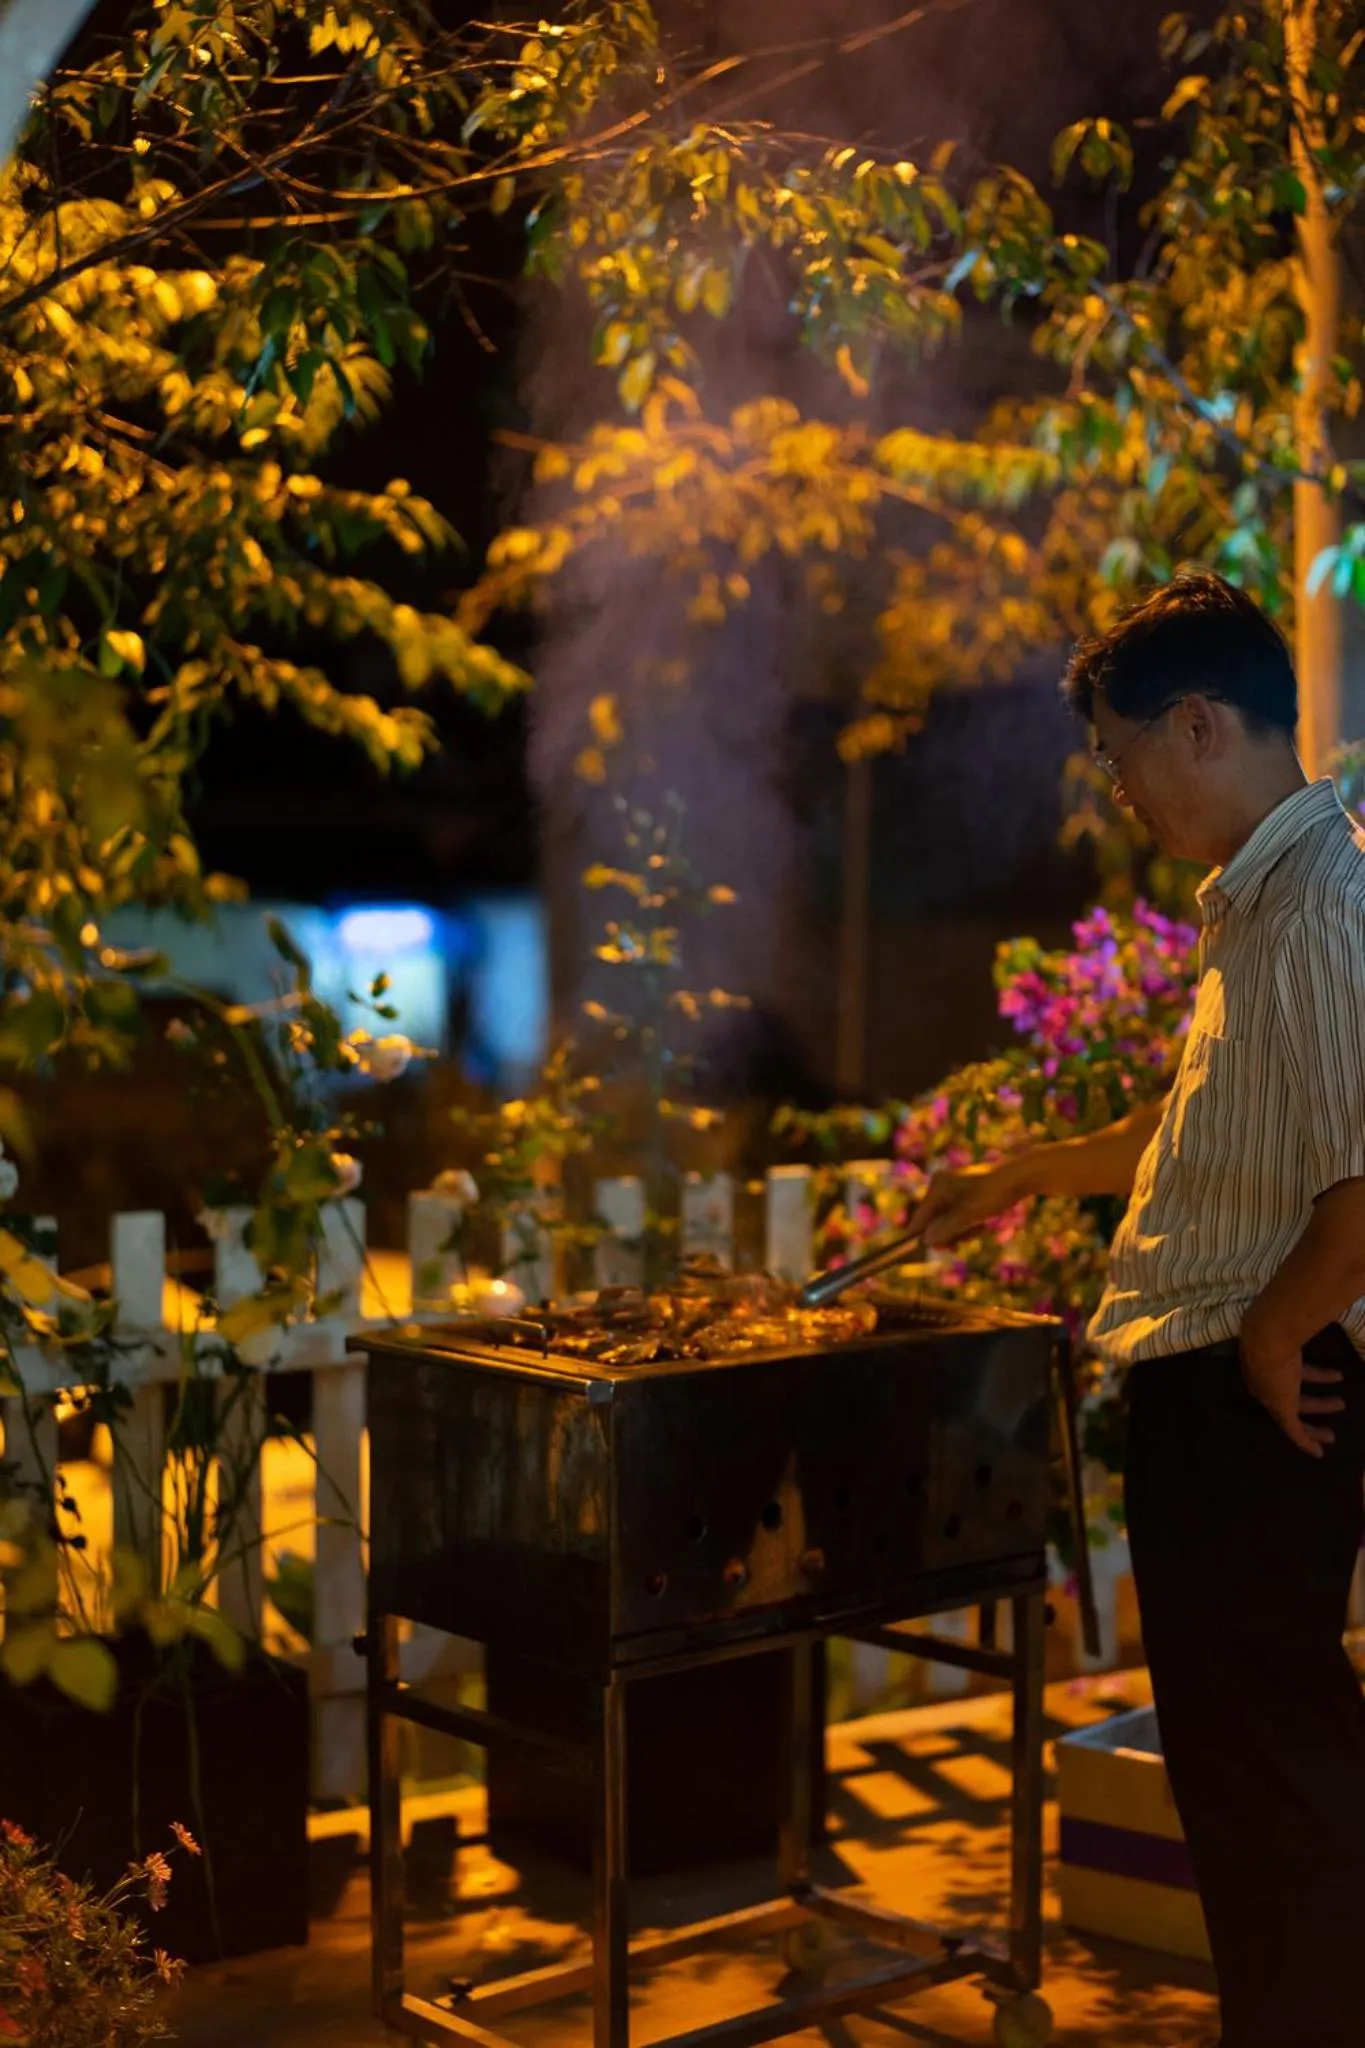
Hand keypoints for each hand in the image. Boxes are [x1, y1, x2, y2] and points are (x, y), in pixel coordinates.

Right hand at [905, 1156, 1030, 1247]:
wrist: (1019, 1178)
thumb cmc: (992, 1195)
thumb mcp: (967, 1216)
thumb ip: (945, 1229)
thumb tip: (925, 1241)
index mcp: (937, 1186)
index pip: (921, 1216)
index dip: (920, 1235)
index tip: (925, 1251)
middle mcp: (941, 1186)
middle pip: (933, 1220)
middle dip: (948, 1234)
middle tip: (959, 1246)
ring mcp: (953, 1189)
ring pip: (948, 1221)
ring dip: (960, 1231)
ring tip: (978, 1230)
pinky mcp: (965, 1194)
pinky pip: (958, 1216)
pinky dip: (968, 1224)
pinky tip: (982, 1224)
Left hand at [1239, 1306, 1344, 1457]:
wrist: (1267, 1336)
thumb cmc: (1283, 1324)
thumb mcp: (1296, 1320)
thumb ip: (1309, 1314)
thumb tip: (1327, 1300)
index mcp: (1269, 1359)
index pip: (1292, 1372)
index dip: (1312, 1376)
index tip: (1331, 1376)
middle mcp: (1267, 1380)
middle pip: (1294, 1394)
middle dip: (1317, 1400)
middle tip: (1339, 1401)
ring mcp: (1272, 1395)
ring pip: (1297, 1414)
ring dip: (1318, 1418)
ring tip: (1339, 1421)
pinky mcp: (1280, 1410)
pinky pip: (1294, 1432)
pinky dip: (1307, 1442)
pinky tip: (1320, 1452)